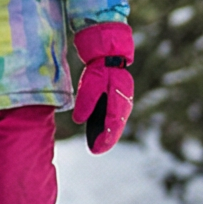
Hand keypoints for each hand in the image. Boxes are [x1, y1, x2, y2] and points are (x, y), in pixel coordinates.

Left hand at [72, 21, 135, 153]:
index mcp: (118, 100)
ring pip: (117, 122)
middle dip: (107, 140)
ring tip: (97, 144)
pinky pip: (115, 115)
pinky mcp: (120, 97)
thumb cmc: (99, 68)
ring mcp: (124, 100)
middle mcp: (124, 103)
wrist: (109, 53)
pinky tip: (100, 130)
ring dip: (108, 133)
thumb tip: (78, 120)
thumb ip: (86, 102)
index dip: (104, 139)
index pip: (112, 125)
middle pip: (116, 126)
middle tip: (96, 150)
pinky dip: (109, 124)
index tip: (96, 150)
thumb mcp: (90, 83)